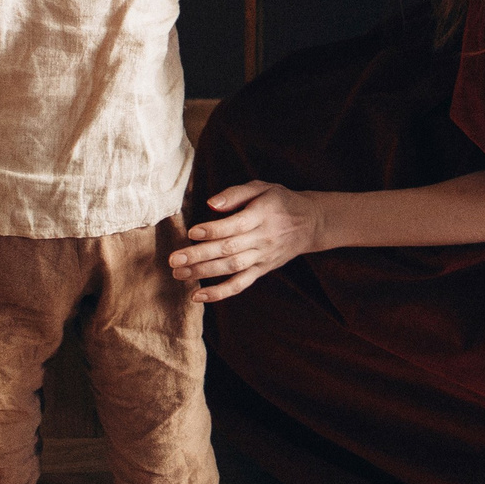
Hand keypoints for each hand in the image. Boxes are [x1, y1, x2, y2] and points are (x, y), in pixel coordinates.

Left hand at [170, 180, 323, 301]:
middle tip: (174, 260)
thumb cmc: (280, 201)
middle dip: (199, 256)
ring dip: (203, 273)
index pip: (235, 225)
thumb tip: (211, 203)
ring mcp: (262, 257)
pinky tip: (198, 296)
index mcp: (262, 215)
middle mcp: (263, 238)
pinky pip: (240, 284)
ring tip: (179, 274)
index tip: (192, 232)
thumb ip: (236, 193)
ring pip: (231, 268)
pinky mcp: (262, 270)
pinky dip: (219, 293)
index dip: (213, 230)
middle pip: (228, 250)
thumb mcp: (263, 187)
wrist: (310, 224)